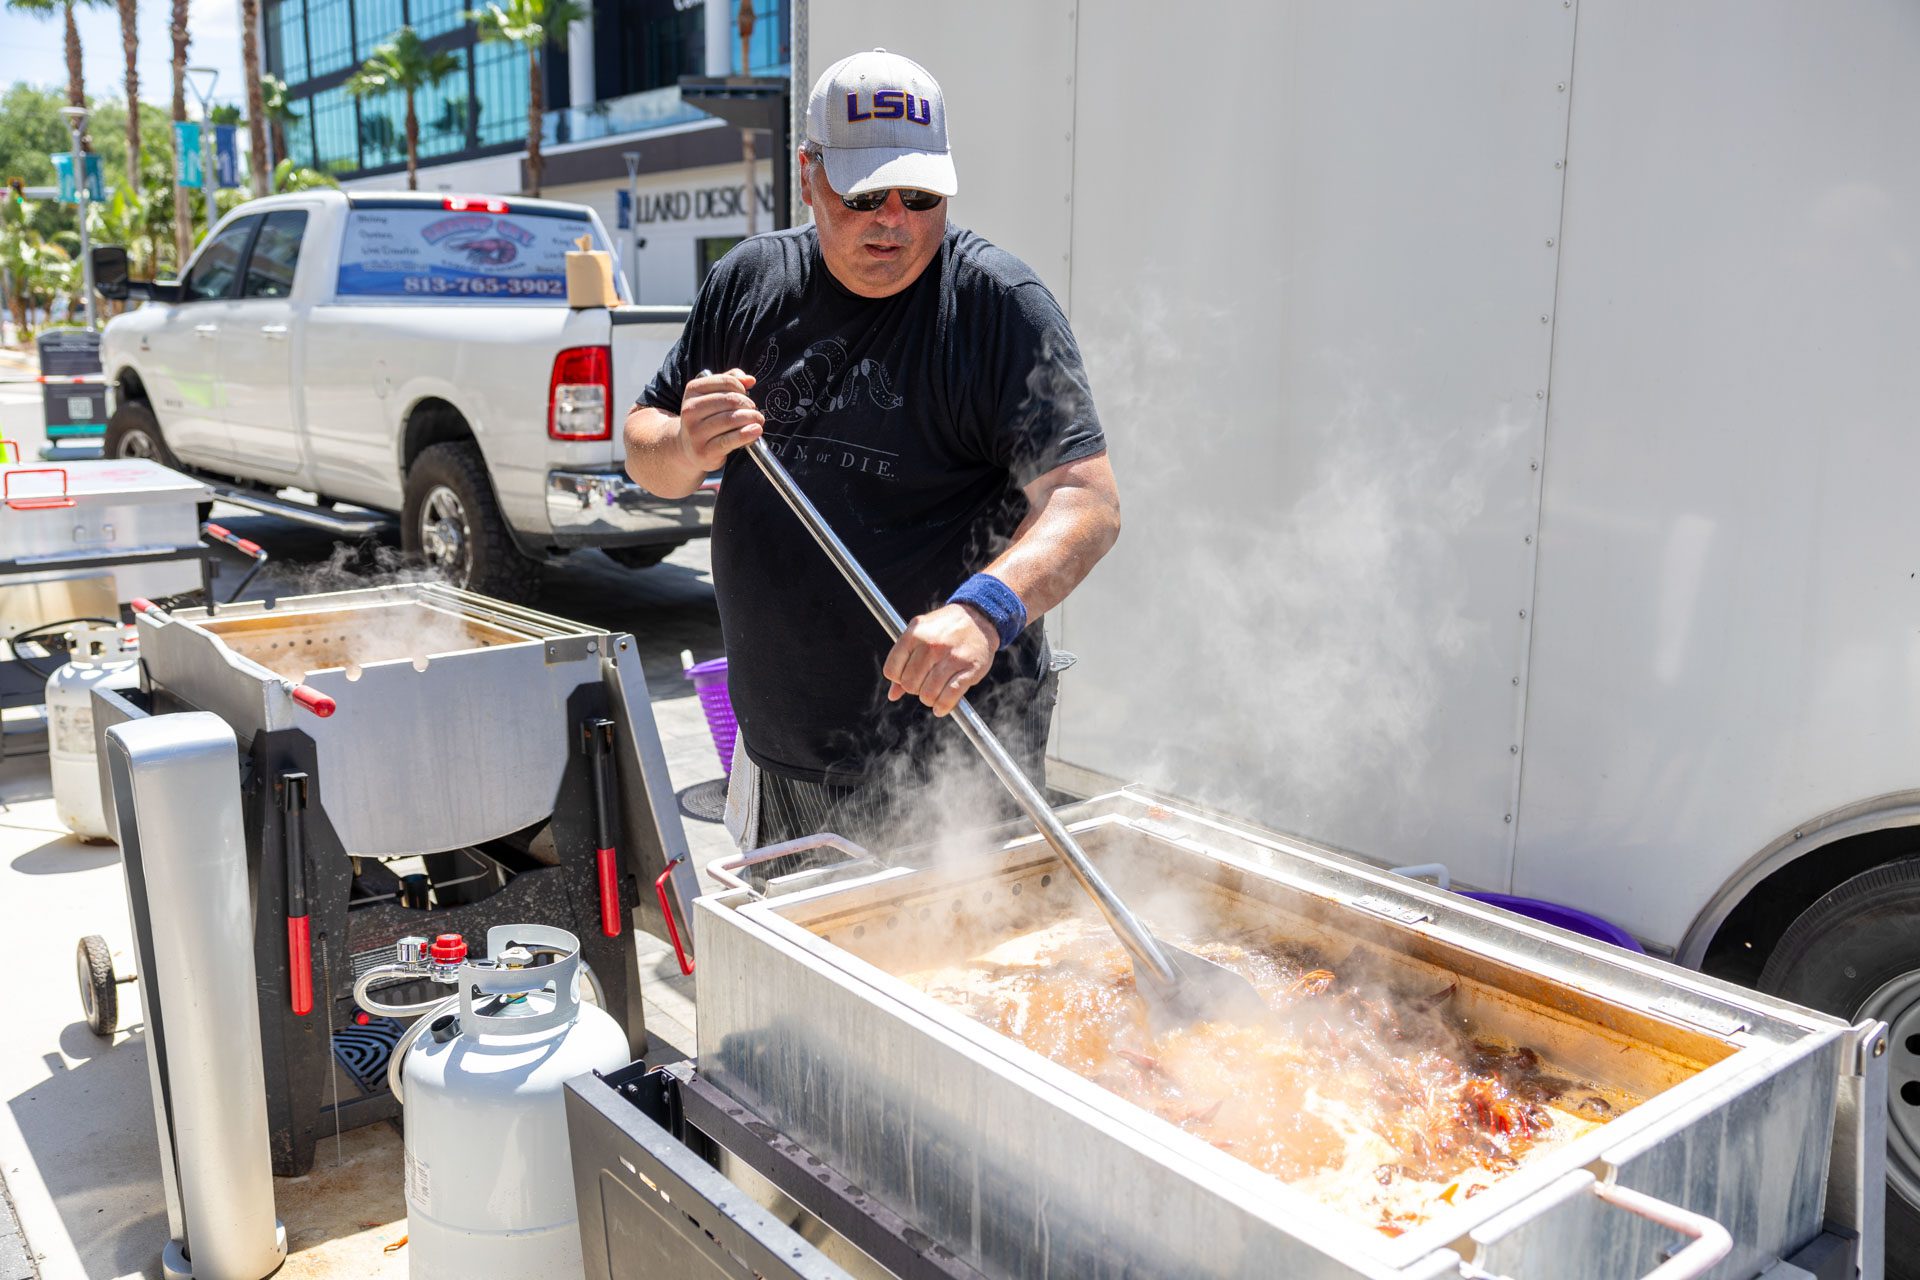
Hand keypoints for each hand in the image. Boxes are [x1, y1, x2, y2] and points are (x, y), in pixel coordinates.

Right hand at [676, 369, 764, 470]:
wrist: (688, 449)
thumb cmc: (706, 419)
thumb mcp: (713, 396)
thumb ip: (731, 382)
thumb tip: (749, 380)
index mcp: (692, 390)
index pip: (725, 381)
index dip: (741, 387)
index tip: (746, 396)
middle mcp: (690, 410)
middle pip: (730, 400)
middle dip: (749, 405)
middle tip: (755, 411)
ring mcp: (695, 431)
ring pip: (730, 419)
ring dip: (751, 418)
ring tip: (758, 421)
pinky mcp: (704, 451)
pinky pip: (729, 440)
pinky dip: (746, 434)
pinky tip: (755, 431)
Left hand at [883, 603, 997, 715]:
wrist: (978, 618)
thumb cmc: (945, 629)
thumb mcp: (920, 635)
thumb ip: (903, 661)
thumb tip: (892, 695)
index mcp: (914, 634)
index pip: (892, 671)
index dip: (897, 679)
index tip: (907, 677)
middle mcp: (932, 645)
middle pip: (909, 685)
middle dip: (915, 689)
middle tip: (924, 684)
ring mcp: (952, 657)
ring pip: (928, 694)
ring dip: (929, 699)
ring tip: (933, 694)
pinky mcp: (970, 669)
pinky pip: (950, 696)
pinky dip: (943, 706)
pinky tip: (941, 707)